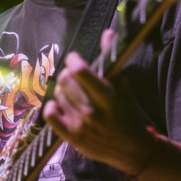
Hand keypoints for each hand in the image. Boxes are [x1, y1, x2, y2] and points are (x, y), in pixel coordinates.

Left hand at [42, 31, 153, 174]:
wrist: (131, 149)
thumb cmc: (126, 113)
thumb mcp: (123, 86)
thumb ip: (111, 59)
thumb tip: (108, 32)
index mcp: (107, 95)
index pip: (81, 71)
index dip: (74, 60)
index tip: (75, 60)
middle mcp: (92, 110)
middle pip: (65, 80)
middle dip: (68, 75)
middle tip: (75, 79)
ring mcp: (81, 124)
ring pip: (59, 95)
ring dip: (64, 92)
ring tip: (75, 97)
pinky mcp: (72, 137)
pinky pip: (50, 115)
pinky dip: (52, 107)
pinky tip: (59, 106)